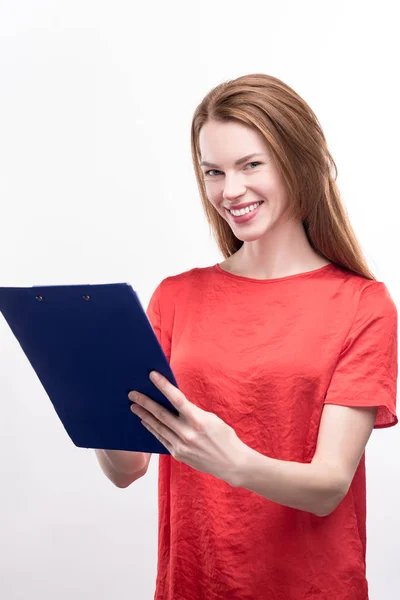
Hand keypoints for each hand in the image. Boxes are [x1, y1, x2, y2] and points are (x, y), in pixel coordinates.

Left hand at [128, 371, 245, 485]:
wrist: (231, 464)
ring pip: (158, 427)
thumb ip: (192, 412)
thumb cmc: (224, 437)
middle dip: (145, 402)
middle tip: (132, 394)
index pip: (177, 399)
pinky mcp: (178, 454)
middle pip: (161, 414)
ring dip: (144, 415)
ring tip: (134, 406)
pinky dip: (152, 429)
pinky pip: (162, 438)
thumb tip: (174, 403)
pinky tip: (146, 422)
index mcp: (199, 420)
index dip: (163, 386)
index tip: (152, 376)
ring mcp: (181, 446)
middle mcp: (187, 433)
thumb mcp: (212, 419)